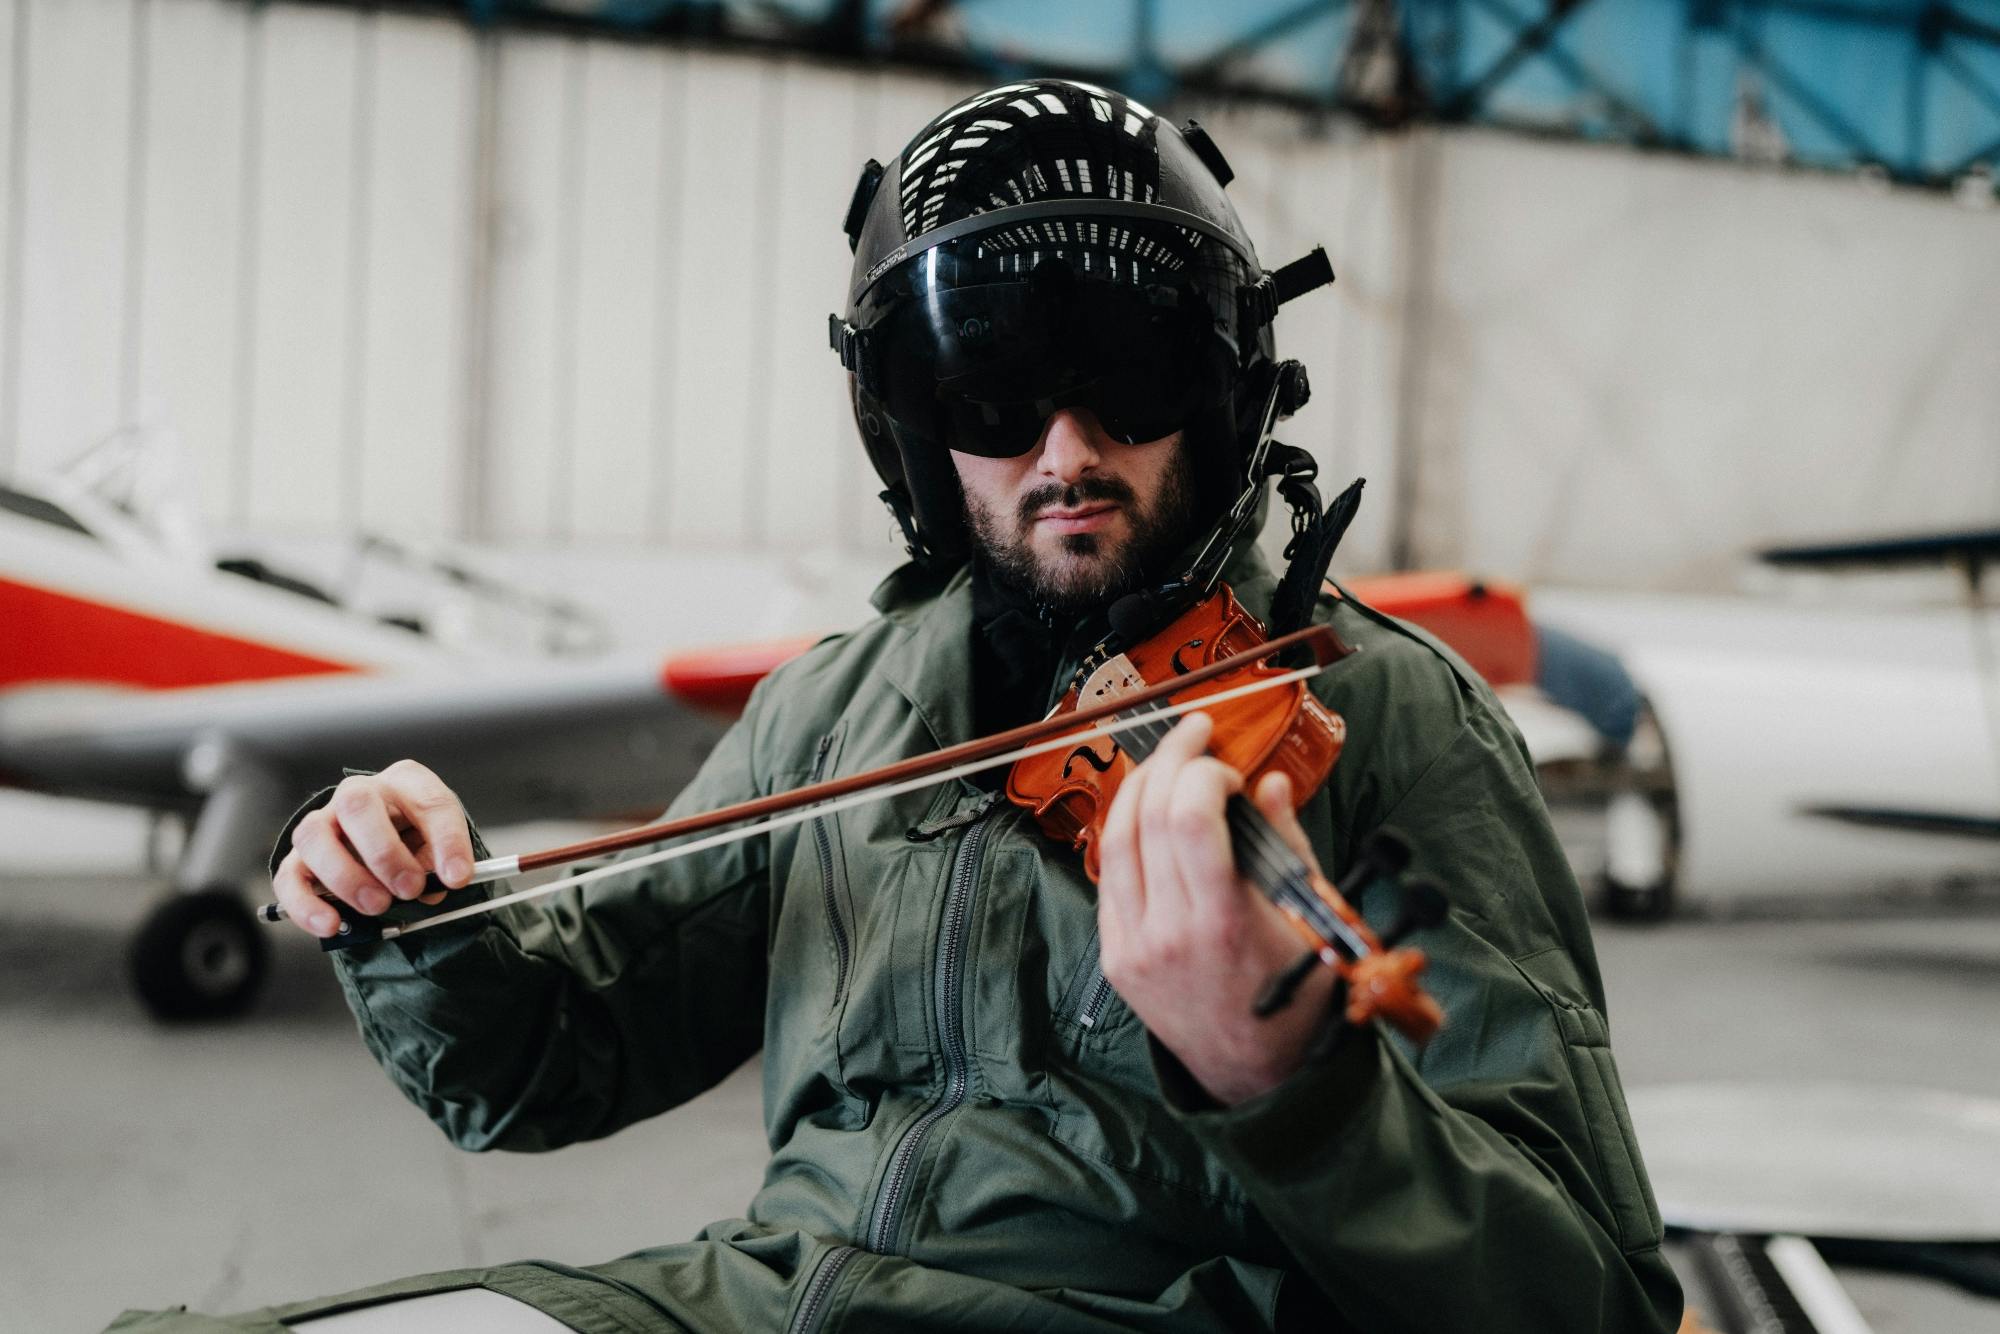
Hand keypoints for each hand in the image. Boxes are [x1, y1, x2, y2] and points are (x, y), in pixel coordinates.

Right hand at [271, 760, 474, 938]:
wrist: (385, 842)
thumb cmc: (416, 838)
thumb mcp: (439, 844)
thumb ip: (439, 862)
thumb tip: (433, 887)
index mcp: (405, 783)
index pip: (428, 801)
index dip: (446, 840)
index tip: (458, 877)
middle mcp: (358, 794)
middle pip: (356, 804)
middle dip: (384, 852)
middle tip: (408, 888)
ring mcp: (323, 823)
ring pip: (314, 836)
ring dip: (346, 876)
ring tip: (376, 906)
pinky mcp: (299, 858)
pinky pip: (289, 877)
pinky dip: (307, 905)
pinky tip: (331, 925)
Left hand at [1095, 711, 1337, 1105]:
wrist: (1254, 1075)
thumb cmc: (1294, 999)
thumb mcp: (1309, 923)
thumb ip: (1285, 848)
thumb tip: (1269, 784)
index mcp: (1223, 925)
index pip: (1189, 821)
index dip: (1202, 774)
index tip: (1227, 765)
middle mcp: (1169, 934)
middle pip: (1148, 817)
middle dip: (1170, 760)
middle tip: (1194, 734)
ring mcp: (1134, 947)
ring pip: (1115, 840)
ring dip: (1139, 787)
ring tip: (1167, 759)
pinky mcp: (1115, 957)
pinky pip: (1109, 877)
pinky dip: (1126, 832)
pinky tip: (1148, 811)